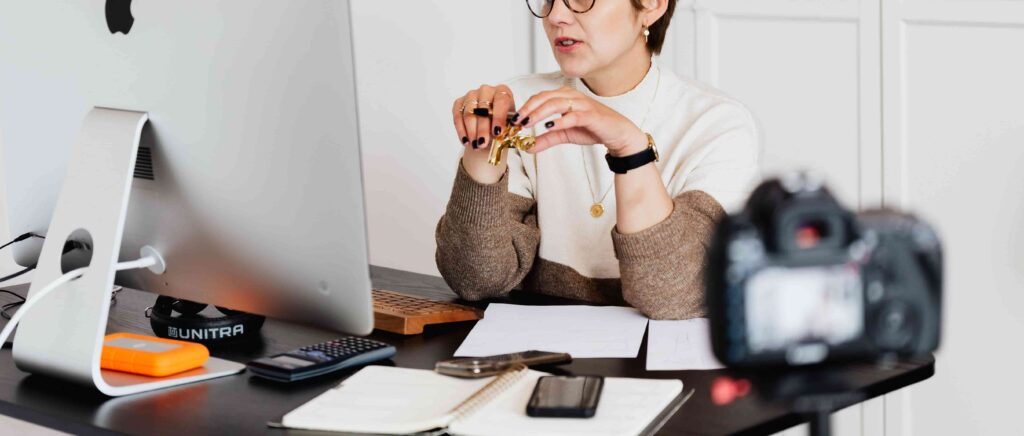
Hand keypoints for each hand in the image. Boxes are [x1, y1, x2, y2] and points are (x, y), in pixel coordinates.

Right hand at [451, 84, 516, 183]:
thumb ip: (508, 128)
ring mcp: (471, 95)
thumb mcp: (510, 126)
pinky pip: (458, 116)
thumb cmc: (503, 125)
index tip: (497, 132)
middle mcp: (486, 90)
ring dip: (471, 131)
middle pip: (482, 108)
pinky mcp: (459, 102)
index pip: (501, 101)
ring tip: (475, 145)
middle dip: (482, 128)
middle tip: (483, 143)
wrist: (490, 127)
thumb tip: (506, 133)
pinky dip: (461, 130)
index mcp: (503, 91)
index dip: (499, 117)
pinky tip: (466, 142)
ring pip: (469, 113)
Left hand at [515, 86, 647, 156]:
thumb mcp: (564, 135)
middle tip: (516, 121)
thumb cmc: (592, 129)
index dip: (525, 107)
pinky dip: (560, 121)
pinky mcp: (591, 115)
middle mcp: (572, 96)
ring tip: (527, 123)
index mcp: (564, 97)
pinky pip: (573, 115)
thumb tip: (527, 147)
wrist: (617, 134)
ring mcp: (582, 104)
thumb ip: (546, 139)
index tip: (513, 120)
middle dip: (528, 109)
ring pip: (555, 103)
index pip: (540, 97)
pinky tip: (549, 127)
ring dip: (539, 113)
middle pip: (544, 98)